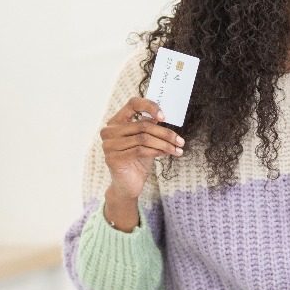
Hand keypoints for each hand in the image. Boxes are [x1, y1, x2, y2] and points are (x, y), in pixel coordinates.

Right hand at [99, 97, 183, 229]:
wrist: (128, 185)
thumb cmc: (137, 160)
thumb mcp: (146, 140)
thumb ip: (150, 126)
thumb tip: (162, 115)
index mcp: (116, 121)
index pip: (132, 104)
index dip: (150, 106)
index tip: (164, 117)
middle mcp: (109, 131)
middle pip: (143, 125)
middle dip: (165, 133)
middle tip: (180, 141)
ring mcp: (109, 145)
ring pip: (144, 138)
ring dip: (165, 144)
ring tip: (177, 149)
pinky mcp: (113, 158)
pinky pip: (141, 150)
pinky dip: (157, 151)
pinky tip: (166, 154)